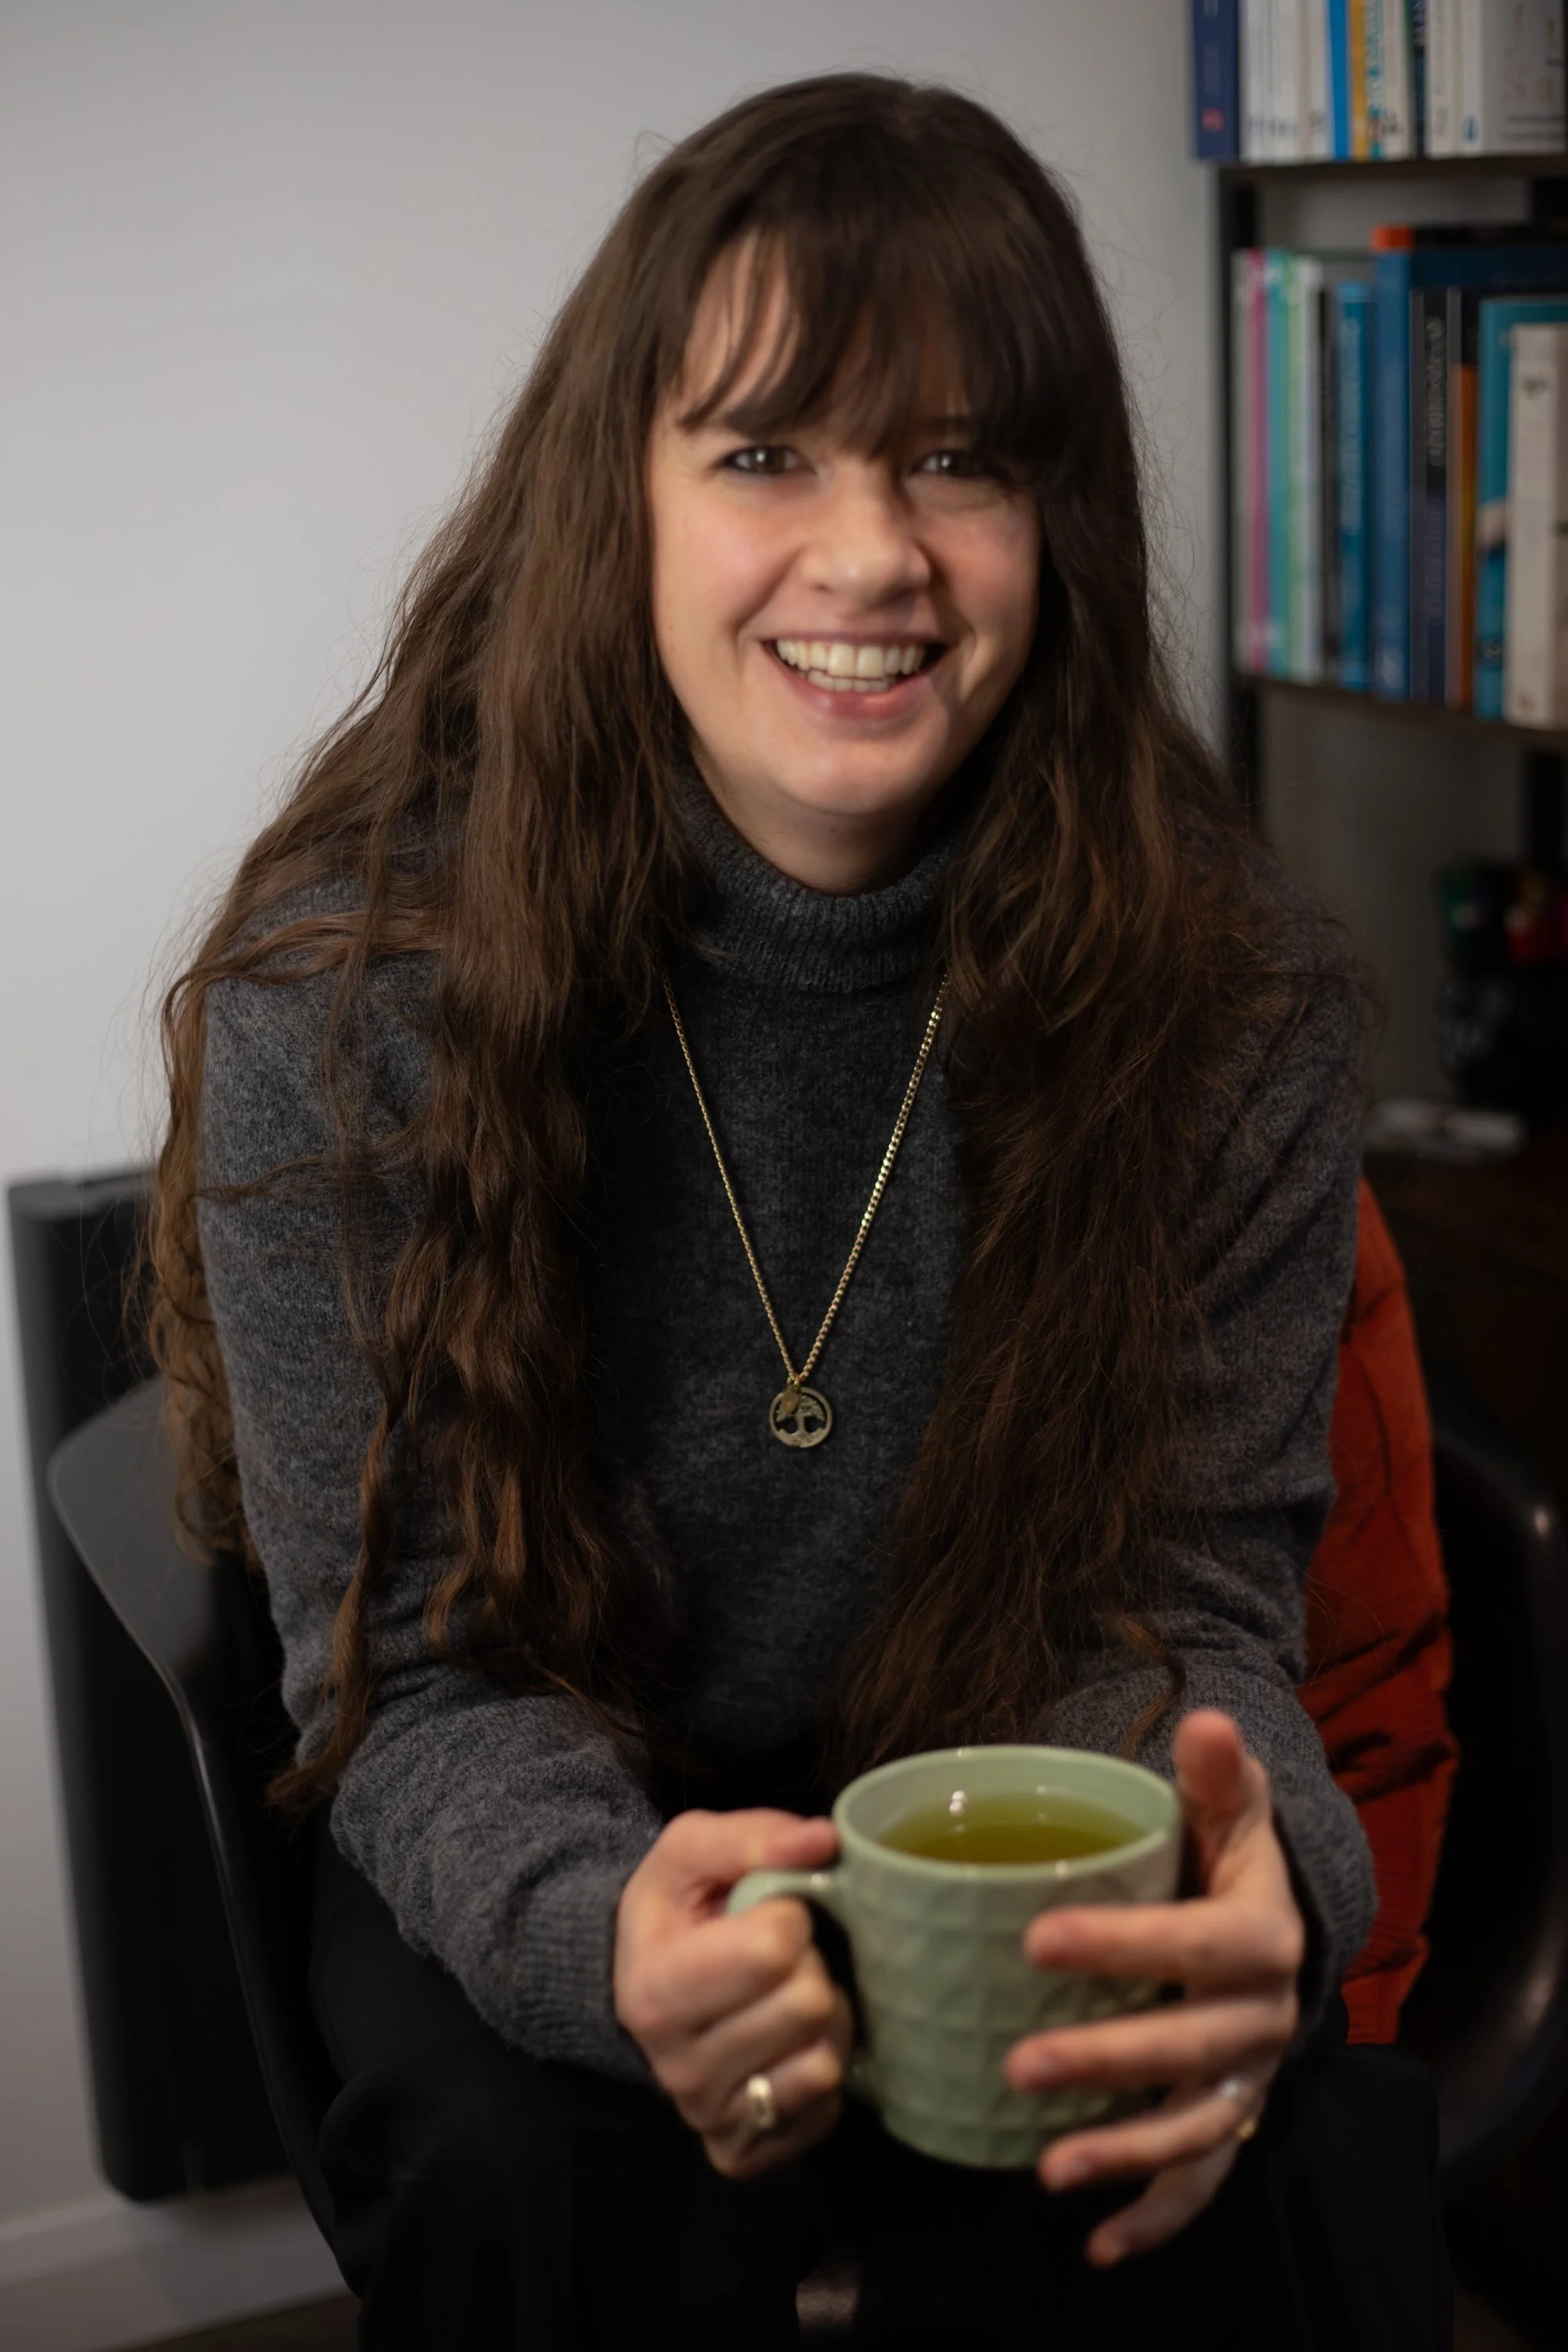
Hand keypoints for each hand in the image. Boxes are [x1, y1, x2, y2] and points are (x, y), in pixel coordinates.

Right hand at [613, 1808, 852, 2177]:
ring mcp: (708, 2118)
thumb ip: (752, 1838)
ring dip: (825, 2020)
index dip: (788, 1914)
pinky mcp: (740, 2155)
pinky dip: (820, 2071)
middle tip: (781, 1960)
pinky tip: (789, 2046)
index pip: (774, 1947)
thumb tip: (824, 1841)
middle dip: (809, 1967)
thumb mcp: (690, 1853)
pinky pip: (823, 2113)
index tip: (767, 1914)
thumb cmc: (673, 1913)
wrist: (639, 1987)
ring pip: (823, 2063)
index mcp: (655, 1990)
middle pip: (807, 2005)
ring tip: (789, 1998)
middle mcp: (677, 2069)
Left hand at [1004, 1710, 1303, 2265]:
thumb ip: (1215, 1771)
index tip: (1037, 1940)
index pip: (1200, 1943)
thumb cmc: (1224, 1856)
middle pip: (1191, 2048)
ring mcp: (1247, 2079)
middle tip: (1020, 2064)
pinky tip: (1094, 2244)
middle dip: (1108, 2062)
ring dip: (1124, 2154)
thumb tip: (1207, 1719)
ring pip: (1195, 2129)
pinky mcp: (1228, 2122)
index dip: (1127, 1945)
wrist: (1271, 1923)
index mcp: (1263, 1935)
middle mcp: (1263, 2019)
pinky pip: (1201, 2183)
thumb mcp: (1227, 1806)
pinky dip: (1154, 2219)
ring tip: (1046, 2169)